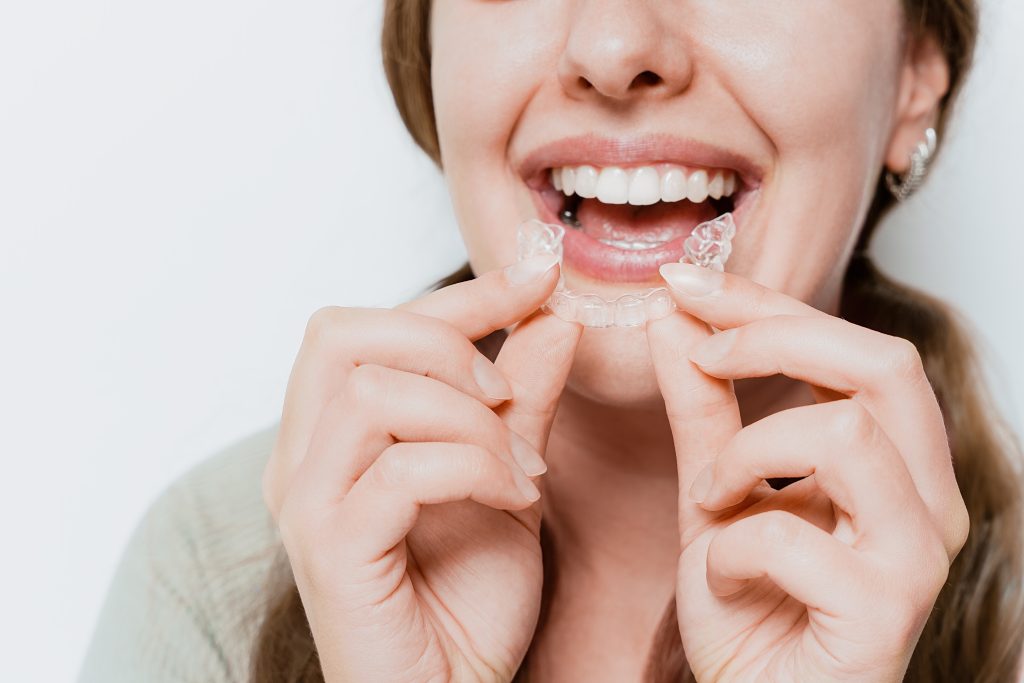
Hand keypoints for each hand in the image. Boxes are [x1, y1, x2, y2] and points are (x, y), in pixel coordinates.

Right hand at [263, 254, 581, 682]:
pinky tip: (514, 500)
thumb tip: (552, 317)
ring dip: (469, 418)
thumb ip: (522, 401)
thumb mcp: (508, 479)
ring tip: (519, 470)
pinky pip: (400, 467)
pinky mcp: (329, 550)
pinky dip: (474, 468)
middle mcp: (301, 459)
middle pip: (340, 333)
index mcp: (332, 435)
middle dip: (444, 343)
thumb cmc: (468, 602)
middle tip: (507, 396)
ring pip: (371, 392)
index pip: (372, 326)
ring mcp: (307, 503)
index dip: (457, 294)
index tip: (538, 277)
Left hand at [647, 263, 968, 681]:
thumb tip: (674, 316)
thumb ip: (703, 407)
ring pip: (851, 434)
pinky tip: (725, 576)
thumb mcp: (714, 491)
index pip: (853, 346)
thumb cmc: (751, 608)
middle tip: (702, 350)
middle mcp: (927, 503)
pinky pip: (794, 537)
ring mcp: (914, 559)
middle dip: (776, 338)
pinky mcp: (884, 615)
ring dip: (751, 451)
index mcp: (896, 464)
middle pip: (883, 364)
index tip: (685, 280)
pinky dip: (732, 546)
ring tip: (714, 498)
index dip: (767, 302)